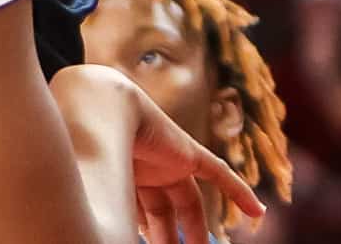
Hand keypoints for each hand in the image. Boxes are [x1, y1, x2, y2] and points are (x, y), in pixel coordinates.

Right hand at [54, 65, 262, 243]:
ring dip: (198, 231)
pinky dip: (239, 192)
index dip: (144, 234)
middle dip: (168, 239)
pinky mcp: (188, 152)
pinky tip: (257, 213)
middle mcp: (144, 170)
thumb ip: (108, 217)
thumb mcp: (97, 195)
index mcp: (119, 179)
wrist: (96, 109)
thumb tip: (106, 237)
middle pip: (162, 213)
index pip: (138, 214)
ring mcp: (167, 161)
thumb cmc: (82, 150)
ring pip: (189, 204)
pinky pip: (220, 174)